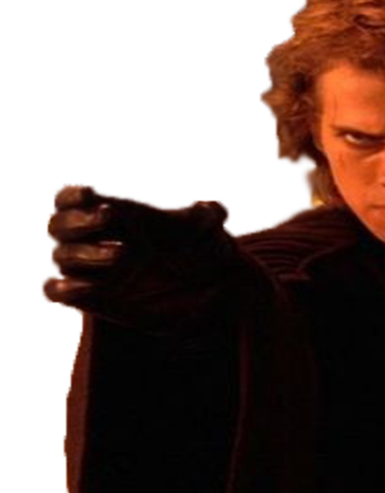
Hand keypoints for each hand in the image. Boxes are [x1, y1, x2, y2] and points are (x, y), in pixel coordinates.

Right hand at [42, 184, 238, 336]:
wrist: (210, 291)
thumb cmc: (202, 251)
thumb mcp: (206, 232)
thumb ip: (206, 218)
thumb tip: (219, 211)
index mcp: (116, 215)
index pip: (70, 198)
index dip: (71, 195)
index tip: (89, 193)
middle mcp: (98, 240)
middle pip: (59, 225)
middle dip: (79, 221)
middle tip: (108, 217)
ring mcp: (94, 270)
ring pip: (62, 257)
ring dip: (86, 254)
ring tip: (123, 254)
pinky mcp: (95, 300)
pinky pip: (58, 290)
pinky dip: (63, 287)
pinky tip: (83, 287)